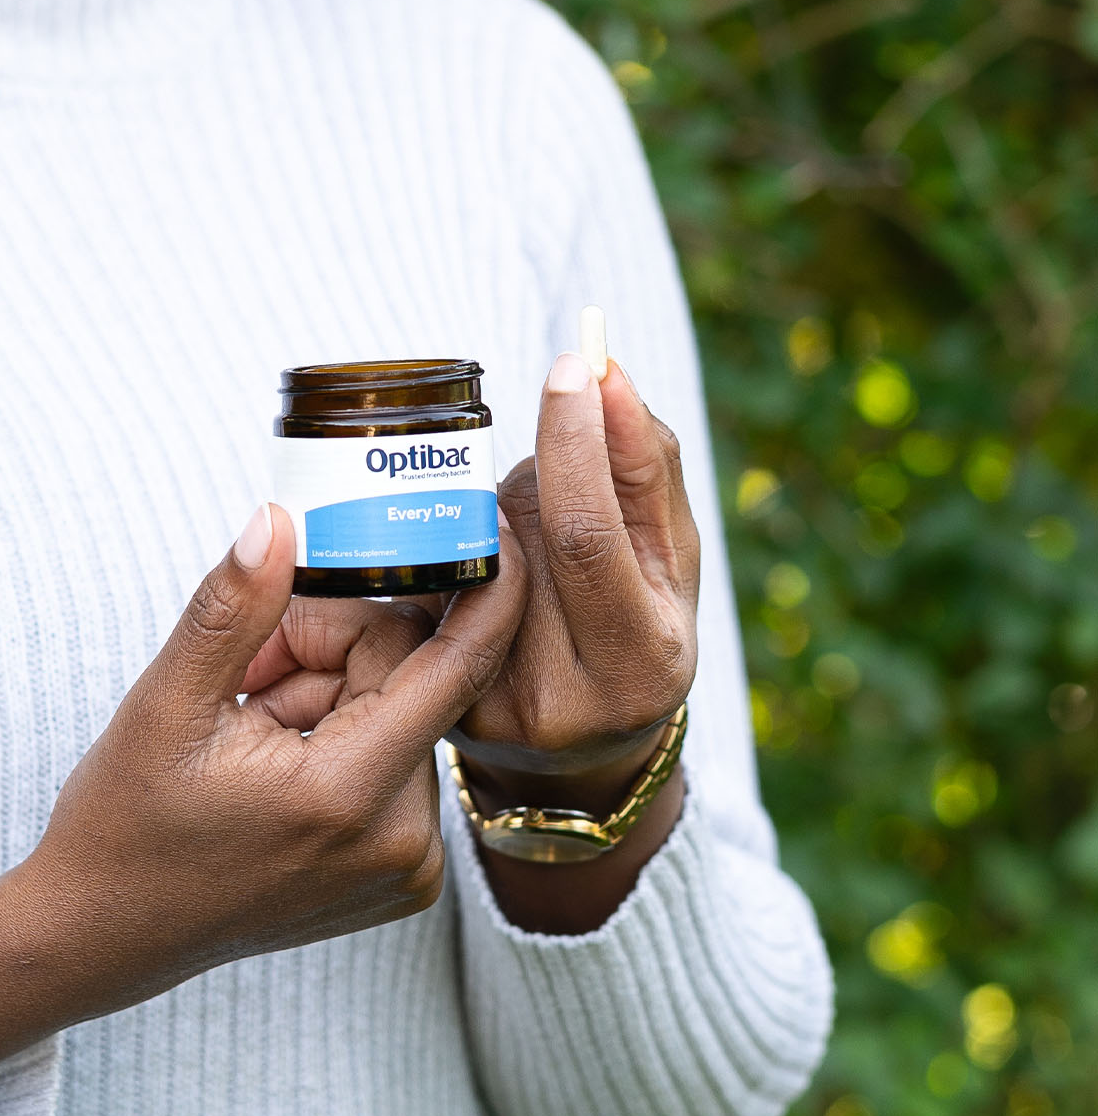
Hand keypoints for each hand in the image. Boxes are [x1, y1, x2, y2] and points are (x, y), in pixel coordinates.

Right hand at [0, 504, 526, 1080]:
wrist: (104, 936)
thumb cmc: (125, 828)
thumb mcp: (164, 706)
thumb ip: (233, 608)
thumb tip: (279, 521)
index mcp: (352, 796)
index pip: (461, 667)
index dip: (487, 586)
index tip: (496, 525)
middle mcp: (403, 841)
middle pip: (406, 677)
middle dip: (329, 648)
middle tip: (246, 675)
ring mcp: (408, 867)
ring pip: (396, 710)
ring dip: (326, 691)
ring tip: (246, 729)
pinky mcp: (403, 875)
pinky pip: (393, 757)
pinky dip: (338, 734)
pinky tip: (273, 760)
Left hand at [448, 354, 698, 933]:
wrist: (585, 752)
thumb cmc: (640, 627)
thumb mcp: (670, 560)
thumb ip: (646, 469)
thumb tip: (604, 372)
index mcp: (640, 661)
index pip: (586, 532)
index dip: (575, 442)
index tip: (573, 364)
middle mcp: (564, 701)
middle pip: (526, 537)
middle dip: (547, 465)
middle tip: (567, 413)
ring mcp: (495, 712)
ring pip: (480, 559)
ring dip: (509, 506)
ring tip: (546, 524)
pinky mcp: (446, 712)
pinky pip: (444, 593)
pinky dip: (467, 551)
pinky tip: (490, 558)